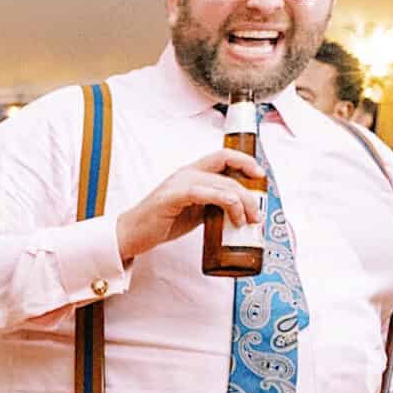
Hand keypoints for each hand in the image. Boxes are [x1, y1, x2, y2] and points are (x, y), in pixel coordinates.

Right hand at [113, 149, 264, 262]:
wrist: (131, 235)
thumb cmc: (162, 222)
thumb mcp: (196, 211)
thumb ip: (215, 205)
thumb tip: (240, 211)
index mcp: (192, 173)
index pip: (224, 157)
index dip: (246, 161)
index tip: (261, 177)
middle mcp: (187, 173)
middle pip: (228, 169)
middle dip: (250, 192)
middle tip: (256, 214)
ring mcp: (179, 184)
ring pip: (222, 184)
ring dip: (241, 202)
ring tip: (245, 221)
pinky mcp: (172, 197)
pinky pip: (204, 193)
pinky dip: (223, 199)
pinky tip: (232, 210)